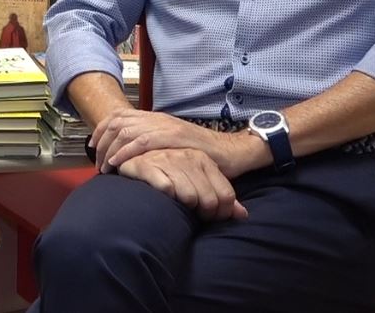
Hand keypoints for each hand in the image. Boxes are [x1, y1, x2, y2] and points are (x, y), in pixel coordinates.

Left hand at [92, 109, 261, 178]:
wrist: (229, 152)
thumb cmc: (200, 153)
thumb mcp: (171, 144)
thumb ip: (152, 144)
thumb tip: (130, 155)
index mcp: (155, 118)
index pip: (119, 116)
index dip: (101, 130)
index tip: (93, 147)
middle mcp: (157, 119)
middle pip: (117, 123)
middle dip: (102, 142)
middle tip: (97, 163)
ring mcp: (165, 126)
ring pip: (126, 131)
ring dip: (111, 149)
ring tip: (105, 167)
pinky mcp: (174, 137)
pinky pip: (143, 141)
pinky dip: (126, 152)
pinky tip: (118, 164)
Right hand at [116, 149, 248, 220]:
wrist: (133, 157)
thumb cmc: (169, 174)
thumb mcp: (199, 181)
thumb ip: (221, 197)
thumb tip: (242, 216)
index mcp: (203, 159)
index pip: (226, 195)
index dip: (221, 213)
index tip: (210, 217)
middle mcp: (187, 156)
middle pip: (209, 200)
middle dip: (203, 214)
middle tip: (193, 215)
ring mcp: (166, 159)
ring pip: (189, 196)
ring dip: (184, 207)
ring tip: (178, 206)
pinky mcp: (146, 165)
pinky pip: (166, 189)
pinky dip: (166, 197)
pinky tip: (162, 197)